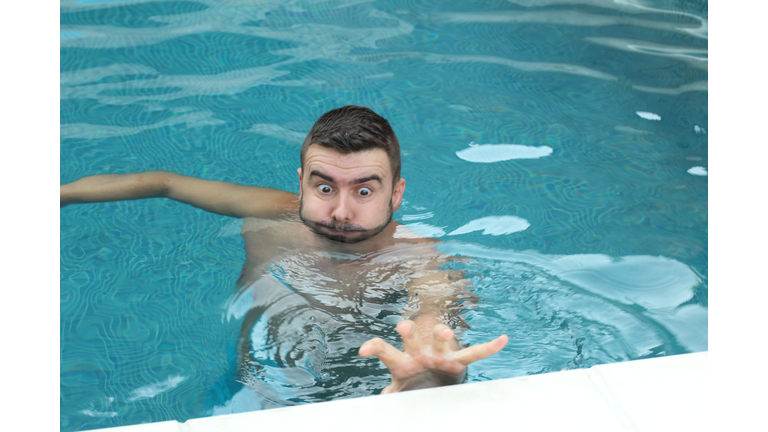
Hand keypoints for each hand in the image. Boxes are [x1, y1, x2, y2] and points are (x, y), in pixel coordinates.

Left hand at [358, 319, 507, 392]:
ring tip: (446, 332)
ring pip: (440, 339)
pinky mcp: (457, 360)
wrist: (436, 380)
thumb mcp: (400, 388)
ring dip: (442, 334)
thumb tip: (382, 399)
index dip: (374, 348)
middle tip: (404, 327)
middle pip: (411, 338)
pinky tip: (503, 340)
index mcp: (401, 361)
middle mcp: (419, 352)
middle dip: (408, 332)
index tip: (362, 351)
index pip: (385, 350)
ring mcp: (439, 354)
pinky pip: (475, 353)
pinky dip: (489, 348)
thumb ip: (393, 392)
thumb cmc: (413, 382)